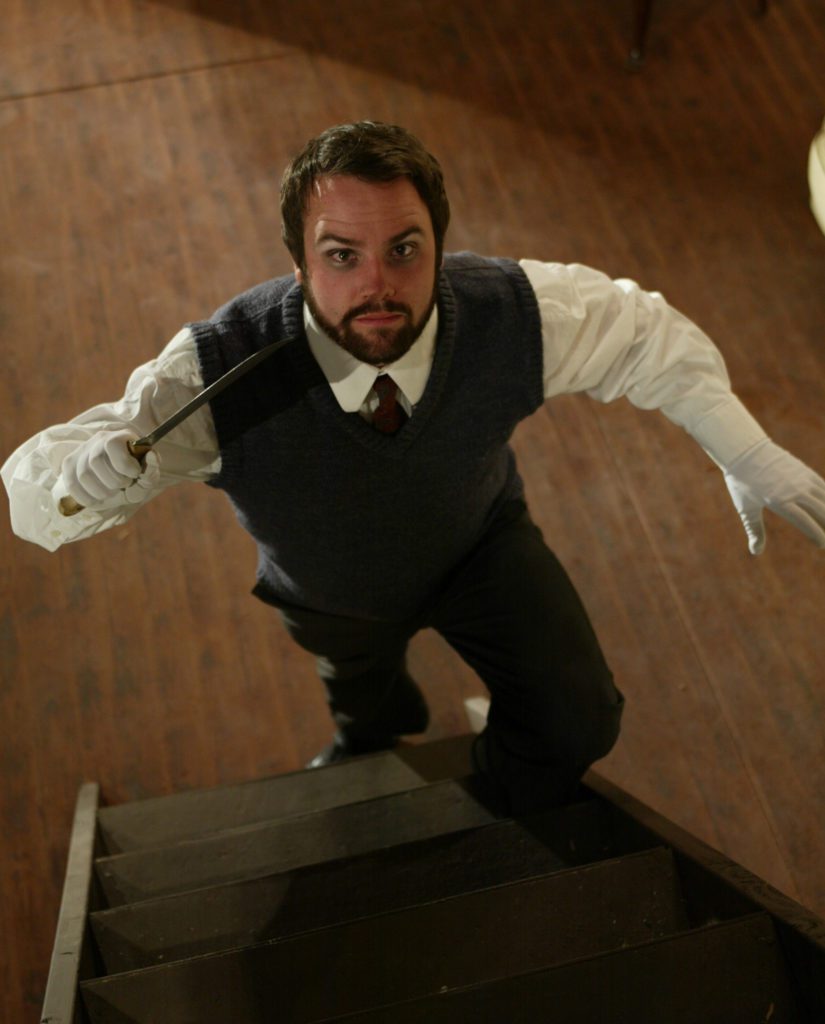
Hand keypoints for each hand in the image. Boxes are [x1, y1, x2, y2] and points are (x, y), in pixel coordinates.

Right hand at [59, 430, 157, 507]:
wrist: (115, 485)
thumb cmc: (133, 479)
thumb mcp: (146, 478)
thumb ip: (151, 470)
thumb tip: (152, 456)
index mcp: (118, 437)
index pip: (112, 444)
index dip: (124, 464)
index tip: (134, 474)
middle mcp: (96, 441)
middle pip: (96, 461)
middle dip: (113, 481)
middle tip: (123, 485)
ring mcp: (80, 453)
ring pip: (83, 474)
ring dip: (101, 491)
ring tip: (111, 492)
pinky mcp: (69, 466)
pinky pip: (72, 485)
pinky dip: (87, 497)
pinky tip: (98, 498)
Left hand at [723, 439, 824, 553]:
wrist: (744, 450)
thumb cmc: (742, 482)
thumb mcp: (746, 508)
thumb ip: (754, 530)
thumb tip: (755, 552)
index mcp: (780, 501)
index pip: (805, 522)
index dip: (817, 534)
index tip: (822, 545)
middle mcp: (795, 490)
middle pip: (821, 510)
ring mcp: (801, 478)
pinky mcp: (804, 470)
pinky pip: (822, 485)